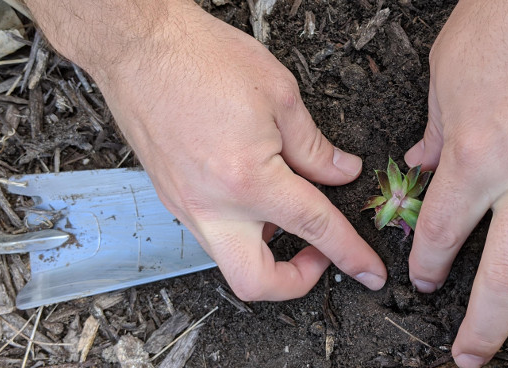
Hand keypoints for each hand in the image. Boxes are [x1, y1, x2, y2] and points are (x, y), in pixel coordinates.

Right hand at [27, 0, 386, 299]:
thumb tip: (339, 172)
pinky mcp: (171, 197)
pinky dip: (240, 226)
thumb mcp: (278, 95)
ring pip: (230, 258)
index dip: (351, 255)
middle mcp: (212, 205)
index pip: (315, 228)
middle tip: (317, 255)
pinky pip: (212, 231)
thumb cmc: (199, 59)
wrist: (139, 46)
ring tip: (286, 209)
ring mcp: (186, 205)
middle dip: (295, 282)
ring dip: (265, 250)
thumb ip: (314, 146)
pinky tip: (254, 193)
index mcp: (248, 180)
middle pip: (255, 282)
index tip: (369, 271)